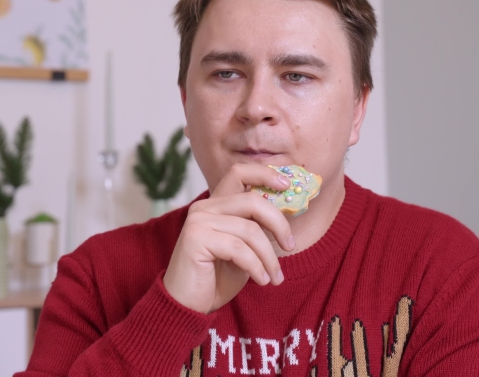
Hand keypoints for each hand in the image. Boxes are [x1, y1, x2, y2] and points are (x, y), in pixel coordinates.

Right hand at [163, 163, 295, 313]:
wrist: (188, 305)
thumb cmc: (217, 278)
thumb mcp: (244, 249)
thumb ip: (257, 227)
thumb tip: (287, 211)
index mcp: (216, 204)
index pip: (239, 172)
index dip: (265, 173)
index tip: (287, 185)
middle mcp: (205, 207)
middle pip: (253, 200)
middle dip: (279, 223)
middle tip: (290, 246)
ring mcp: (198, 221)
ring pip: (250, 230)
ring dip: (269, 257)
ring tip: (275, 277)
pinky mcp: (196, 238)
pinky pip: (239, 249)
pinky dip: (256, 267)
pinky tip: (262, 281)